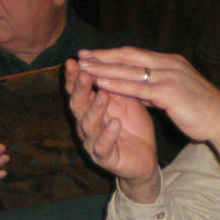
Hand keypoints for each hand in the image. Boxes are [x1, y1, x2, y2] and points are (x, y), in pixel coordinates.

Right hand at [65, 57, 158, 201]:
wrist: (145, 159)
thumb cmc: (132, 128)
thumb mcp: (125, 102)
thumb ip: (115, 86)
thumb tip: (105, 61)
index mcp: (90, 110)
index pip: (77, 91)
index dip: (74, 77)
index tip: (74, 60)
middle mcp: (86, 125)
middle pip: (77, 106)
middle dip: (79, 89)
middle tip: (84, 73)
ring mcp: (93, 142)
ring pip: (87, 125)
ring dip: (94, 109)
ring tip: (102, 95)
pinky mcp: (104, 158)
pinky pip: (102, 147)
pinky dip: (108, 135)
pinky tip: (115, 123)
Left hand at [72, 48, 219, 175]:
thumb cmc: (201, 111)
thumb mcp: (174, 96)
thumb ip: (155, 91)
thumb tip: (139, 92)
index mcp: (170, 63)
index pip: (135, 54)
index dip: (112, 54)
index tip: (92, 54)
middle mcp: (169, 64)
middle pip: (129, 56)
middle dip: (103, 56)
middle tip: (81, 55)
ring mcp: (169, 76)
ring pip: (129, 70)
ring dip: (104, 68)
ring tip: (83, 68)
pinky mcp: (169, 92)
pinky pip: (137, 87)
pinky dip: (116, 84)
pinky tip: (100, 83)